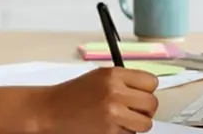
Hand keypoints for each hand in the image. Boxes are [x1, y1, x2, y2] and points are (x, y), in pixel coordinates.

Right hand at [21, 66, 158, 133]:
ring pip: (146, 123)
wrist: (51, 110)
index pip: (151, 82)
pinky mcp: (109, 132)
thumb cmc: (72, 94)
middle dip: (144, 109)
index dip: (147, 90)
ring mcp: (113, 113)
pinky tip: (110, 126)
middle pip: (152, 103)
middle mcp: (115, 92)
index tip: (141, 94)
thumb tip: (146, 89)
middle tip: (133, 110)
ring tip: (122, 120)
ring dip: (137, 124)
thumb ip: (123, 80)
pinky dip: (124, 133)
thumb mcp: (99, 77)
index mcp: (113, 75)